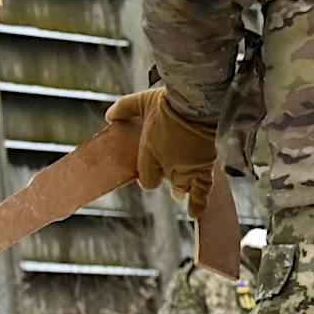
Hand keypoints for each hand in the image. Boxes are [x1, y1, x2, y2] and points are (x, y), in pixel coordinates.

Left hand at [106, 88, 216, 215]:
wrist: (198, 104)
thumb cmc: (170, 101)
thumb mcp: (141, 100)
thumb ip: (124, 108)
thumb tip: (109, 115)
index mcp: (149, 151)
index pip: (147, 178)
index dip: (149, 178)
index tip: (152, 176)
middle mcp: (166, 164)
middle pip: (165, 182)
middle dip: (167, 180)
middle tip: (171, 183)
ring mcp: (186, 167)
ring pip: (183, 187)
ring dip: (182, 190)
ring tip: (181, 194)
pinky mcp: (204, 167)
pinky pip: (202, 189)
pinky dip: (199, 203)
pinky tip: (196, 213)